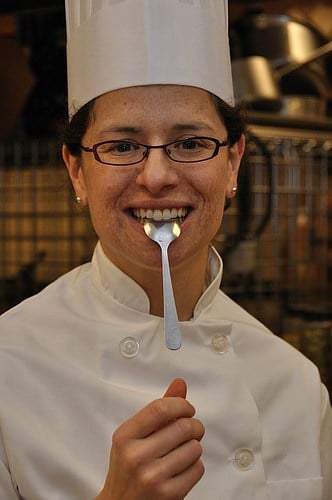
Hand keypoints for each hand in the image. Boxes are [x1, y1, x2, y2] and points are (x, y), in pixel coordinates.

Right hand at [96, 378, 204, 499]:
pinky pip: (198, 469)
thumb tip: (179, 384)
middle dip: (194, 425)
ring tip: (183, 450)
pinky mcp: (168, 495)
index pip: (160, 409)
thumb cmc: (128, 467)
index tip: (187, 409)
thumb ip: (158, 410)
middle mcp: (136, 456)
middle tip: (191, 429)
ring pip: (194, 448)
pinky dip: (195, 466)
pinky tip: (182, 467)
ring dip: (194, 447)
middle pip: (183, 427)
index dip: (181, 404)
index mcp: (125, 436)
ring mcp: (152, 477)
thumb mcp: (134, 436)